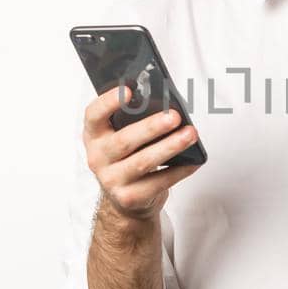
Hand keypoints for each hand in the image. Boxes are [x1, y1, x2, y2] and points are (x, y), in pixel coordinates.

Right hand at [82, 84, 202, 219]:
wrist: (125, 197)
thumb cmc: (128, 156)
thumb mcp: (122, 135)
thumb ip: (134, 120)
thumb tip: (166, 105)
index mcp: (94, 135)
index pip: (93, 115)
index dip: (108, 102)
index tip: (129, 90)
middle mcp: (98, 158)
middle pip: (124, 140)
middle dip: (151, 127)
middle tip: (174, 116)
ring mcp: (111, 180)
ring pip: (143, 162)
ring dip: (170, 147)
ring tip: (190, 134)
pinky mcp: (129, 197)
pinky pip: (158, 182)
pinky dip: (179, 170)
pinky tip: (194, 160)